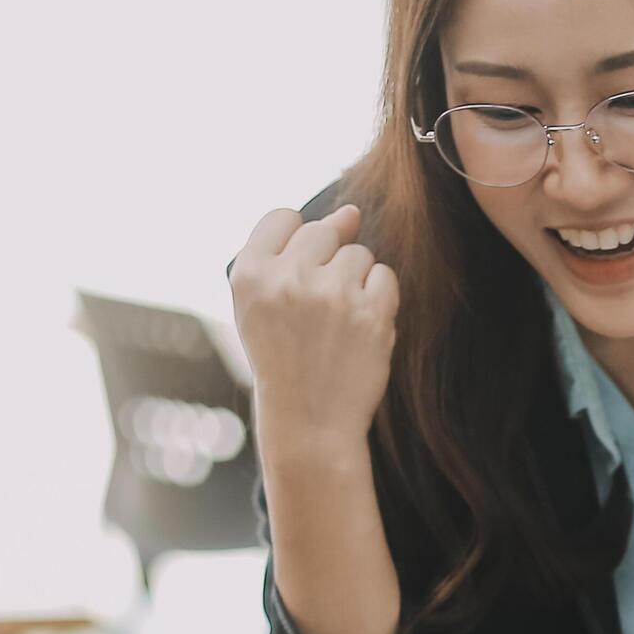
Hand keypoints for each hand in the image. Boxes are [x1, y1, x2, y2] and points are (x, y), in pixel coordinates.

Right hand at [230, 202, 398, 468]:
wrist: (310, 422)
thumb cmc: (284, 360)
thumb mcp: (264, 307)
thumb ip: (294, 252)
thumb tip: (351, 211)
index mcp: (249, 274)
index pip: (281, 217)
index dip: (294, 242)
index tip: (295, 276)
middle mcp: (288, 278)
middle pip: (324, 230)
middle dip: (327, 262)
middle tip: (317, 310)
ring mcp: (332, 294)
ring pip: (359, 253)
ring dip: (355, 282)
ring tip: (337, 324)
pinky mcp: (371, 313)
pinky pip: (385, 276)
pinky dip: (378, 300)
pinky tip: (359, 330)